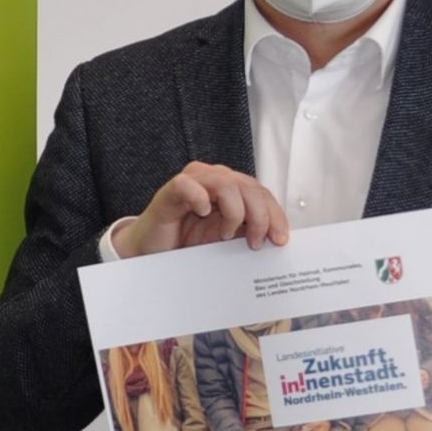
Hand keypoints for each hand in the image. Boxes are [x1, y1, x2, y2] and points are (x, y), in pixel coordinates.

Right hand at [113, 163, 290, 256]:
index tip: (280, 240)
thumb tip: (275, 237)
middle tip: (255, 243)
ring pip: (225, 183)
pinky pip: (188, 185)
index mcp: (231, 189)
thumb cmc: (186, 242)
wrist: (152, 251)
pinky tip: (202, 213)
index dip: (275, 215)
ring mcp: (192, 182)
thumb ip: (247, 232)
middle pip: (248, 186)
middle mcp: (214, 180)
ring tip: (225, 234)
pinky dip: (199, 198)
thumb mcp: (225, 240)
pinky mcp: (171, 191)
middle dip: (259, 217)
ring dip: (234, 212)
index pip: (261, 193)